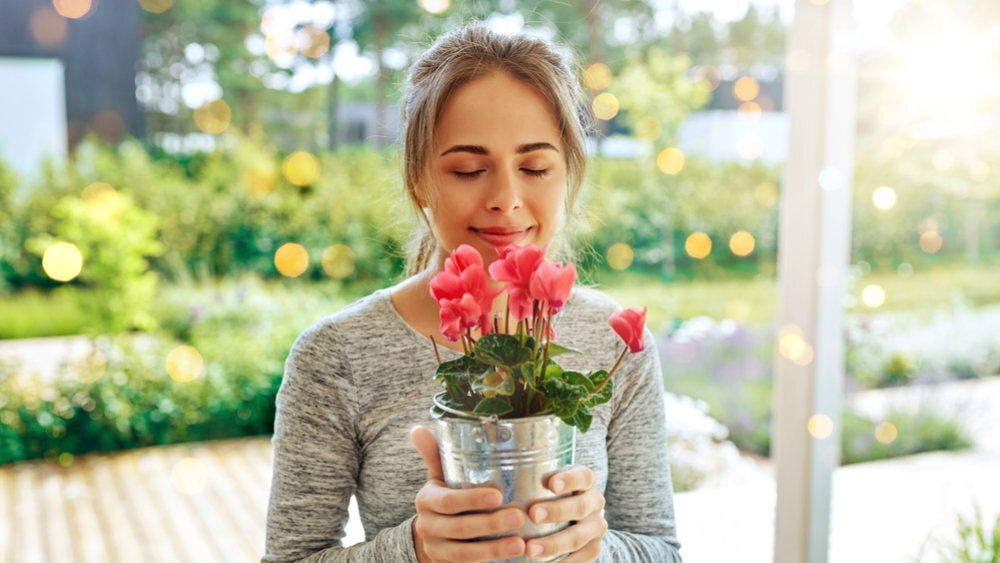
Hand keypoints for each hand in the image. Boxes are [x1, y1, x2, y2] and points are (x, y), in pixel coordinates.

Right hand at [410, 426, 526, 562]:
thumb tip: (418, 428)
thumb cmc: (445, 497)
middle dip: (490, 525)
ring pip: (465, 554)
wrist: (432, 536)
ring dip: (494, 550)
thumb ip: (436, 454)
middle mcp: (428, 526)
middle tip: (519, 517)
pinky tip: (513, 560)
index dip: (472, 500)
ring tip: (521, 544)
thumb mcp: (439, 477)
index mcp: (426, 500)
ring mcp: (437, 550)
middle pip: (460, 528)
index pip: (448, 501)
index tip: (498, 496)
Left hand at [524, 466, 606, 562]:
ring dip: (554, 544)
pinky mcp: (593, 548)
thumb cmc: (549, 493)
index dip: (569, 479)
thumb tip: (493, 475)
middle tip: (533, 514)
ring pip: (579, 536)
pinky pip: (581, 558)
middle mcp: (594, 503)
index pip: (583, 476)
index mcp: (586, 481)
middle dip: (557, 511)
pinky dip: (562, 562)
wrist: (575, 518)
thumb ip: (530, 478)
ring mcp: (595, 527)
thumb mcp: (547, 481)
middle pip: (580, 507)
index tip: (551, 484)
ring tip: (531, 549)